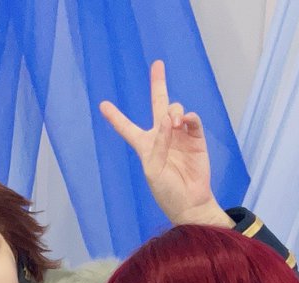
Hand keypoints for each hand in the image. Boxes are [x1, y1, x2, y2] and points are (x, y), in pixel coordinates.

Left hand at [99, 60, 231, 228]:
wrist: (190, 202)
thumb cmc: (166, 191)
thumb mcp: (153, 171)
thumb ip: (158, 145)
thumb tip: (171, 120)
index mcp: (145, 146)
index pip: (127, 128)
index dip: (115, 117)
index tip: (103, 105)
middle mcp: (162, 136)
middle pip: (158, 104)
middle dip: (158, 84)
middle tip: (158, 64)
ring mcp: (180, 135)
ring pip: (174, 109)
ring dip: (173, 112)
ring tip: (175, 123)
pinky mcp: (196, 138)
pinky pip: (192, 119)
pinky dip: (188, 118)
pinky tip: (184, 122)